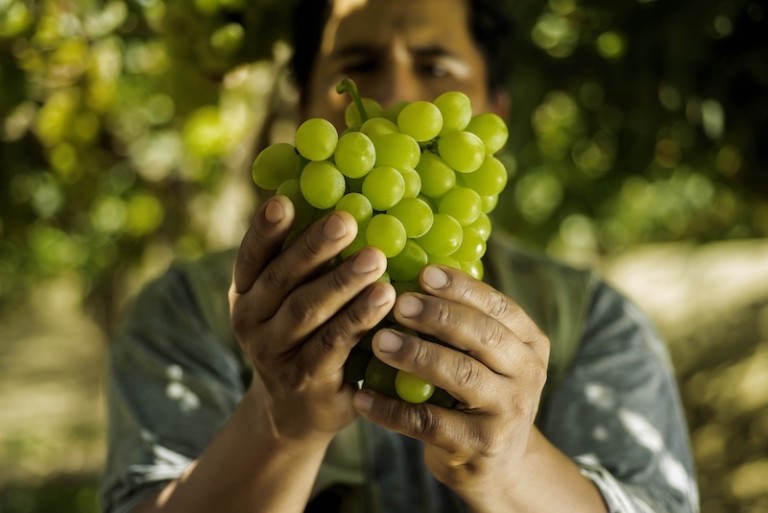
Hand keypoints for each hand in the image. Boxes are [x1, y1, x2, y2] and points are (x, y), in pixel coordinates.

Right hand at [229, 195, 394, 441]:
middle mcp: (251, 321)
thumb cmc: (303, 337)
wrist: (295, 411)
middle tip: (346, 221)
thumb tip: (340, 200)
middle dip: (314, 248)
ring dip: (342, 283)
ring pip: (306, 311)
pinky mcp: (306, 380)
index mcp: (246, 293)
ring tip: (375, 258)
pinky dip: (359, 319)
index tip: (283, 201)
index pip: (250, 256)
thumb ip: (303, 263)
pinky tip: (385, 297)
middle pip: (282, 279)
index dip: (264, 230)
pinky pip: (333, 344)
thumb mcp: (289, 301)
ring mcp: (275, 354)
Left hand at [352, 265, 549, 506]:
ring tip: (378, 341)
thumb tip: (413, 272)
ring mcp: (507, 413)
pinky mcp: (479, 446)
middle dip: (439, 316)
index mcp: (530, 344)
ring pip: (459, 375)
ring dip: (415, 354)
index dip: (462, 288)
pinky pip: (429, 422)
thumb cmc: (481, 394)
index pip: (499, 307)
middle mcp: (527, 375)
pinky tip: (362, 396)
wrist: (500, 465)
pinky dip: (391, 409)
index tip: (425, 273)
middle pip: (483, 336)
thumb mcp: (489, 358)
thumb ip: (465, 323)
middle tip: (399, 303)